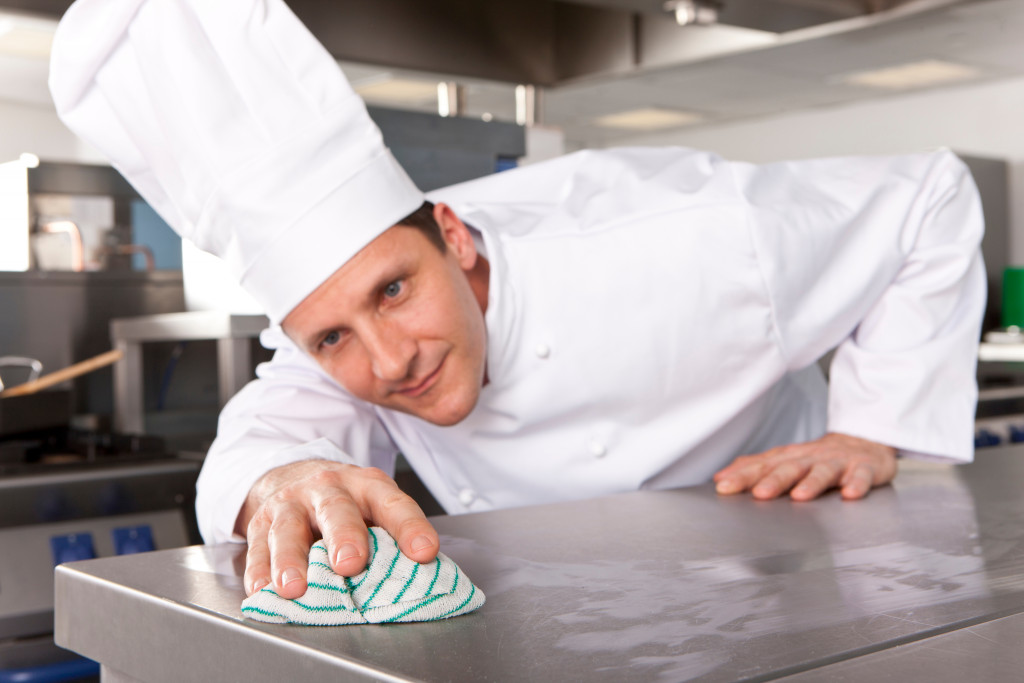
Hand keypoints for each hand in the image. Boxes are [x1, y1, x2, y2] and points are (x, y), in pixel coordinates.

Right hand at [238, 459, 438, 597]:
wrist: (291, 476)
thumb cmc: (345, 503)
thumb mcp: (373, 508)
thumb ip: (390, 539)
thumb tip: (415, 580)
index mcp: (367, 486)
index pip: (393, 504)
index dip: (410, 527)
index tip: (423, 552)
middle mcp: (327, 489)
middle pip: (336, 510)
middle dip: (344, 537)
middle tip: (350, 564)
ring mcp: (290, 504)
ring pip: (289, 530)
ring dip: (291, 560)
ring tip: (295, 588)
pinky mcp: (259, 522)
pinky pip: (257, 548)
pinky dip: (259, 572)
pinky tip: (263, 590)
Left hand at [712, 432, 896, 501]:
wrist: (862, 443)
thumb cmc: (817, 457)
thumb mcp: (784, 460)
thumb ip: (754, 468)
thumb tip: (720, 478)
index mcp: (789, 458)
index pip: (762, 466)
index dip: (742, 476)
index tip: (723, 487)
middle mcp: (810, 458)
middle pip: (790, 467)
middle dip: (774, 480)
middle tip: (758, 494)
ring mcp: (838, 462)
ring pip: (823, 471)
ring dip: (811, 483)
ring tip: (800, 496)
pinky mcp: (864, 467)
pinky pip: (861, 475)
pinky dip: (857, 483)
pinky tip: (850, 494)